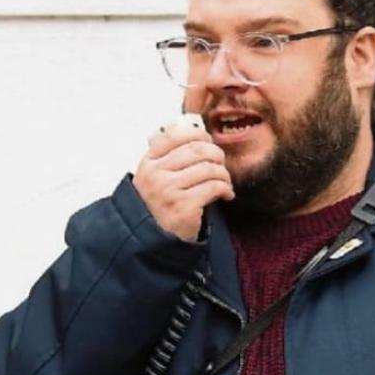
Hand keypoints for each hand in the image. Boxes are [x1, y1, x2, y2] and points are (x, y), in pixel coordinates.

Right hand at [133, 118, 233, 241]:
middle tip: (221, 163)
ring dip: (223, 174)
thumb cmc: (159, 207)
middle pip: (197, 150)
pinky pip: (214, 187)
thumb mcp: (154, 178)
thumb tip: (198, 136)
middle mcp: (156, 175)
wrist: (154, 240)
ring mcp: (169, 191)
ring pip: (209, 168)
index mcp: (149, 163)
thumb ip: (169, 158)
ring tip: (225, 182)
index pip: (175, 135)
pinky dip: (225, 189)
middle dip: (216, 154)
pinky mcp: (184, 207)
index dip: (197, 134)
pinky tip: (226, 194)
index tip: (208, 141)